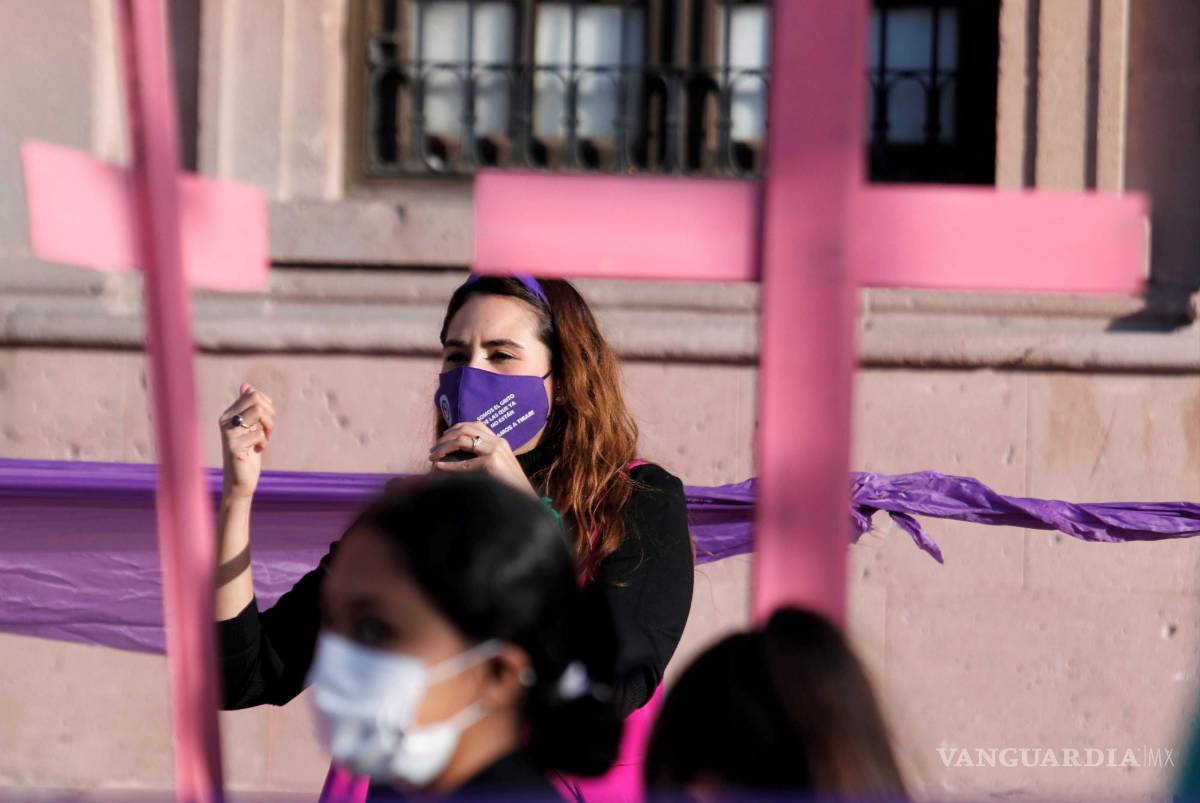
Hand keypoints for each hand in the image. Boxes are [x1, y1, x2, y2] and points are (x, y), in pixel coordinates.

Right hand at [218, 383, 275, 499]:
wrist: (240, 481)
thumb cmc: (248, 454)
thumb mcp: (251, 428)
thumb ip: (248, 408)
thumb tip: (246, 386)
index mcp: (229, 414)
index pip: (253, 394)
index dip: (267, 407)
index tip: (265, 423)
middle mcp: (225, 420)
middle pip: (256, 399)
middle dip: (270, 414)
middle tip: (267, 431)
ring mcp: (227, 433)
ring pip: (259, 411)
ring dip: (268, 427)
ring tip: (264, 439)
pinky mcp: (233, 447)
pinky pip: (258, 433)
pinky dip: (263, 442)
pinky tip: (257, 450)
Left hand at [429, 422, 538, 498]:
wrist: (526, 499)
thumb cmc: (511, 486)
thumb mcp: (500, 466)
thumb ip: (485, 457)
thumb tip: (463, 457)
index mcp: (500, 441)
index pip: (475, 425)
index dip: (456, 428)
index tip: (444, 438)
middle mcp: (497, 442)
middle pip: (465, 429)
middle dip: (446, 437)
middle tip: (433, 449)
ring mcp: (495, 452)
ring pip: (462, 440)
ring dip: (443, 447)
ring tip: (433, 456)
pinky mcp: (490, 464)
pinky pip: (463, 464)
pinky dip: (448, 465)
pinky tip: (439, 467)